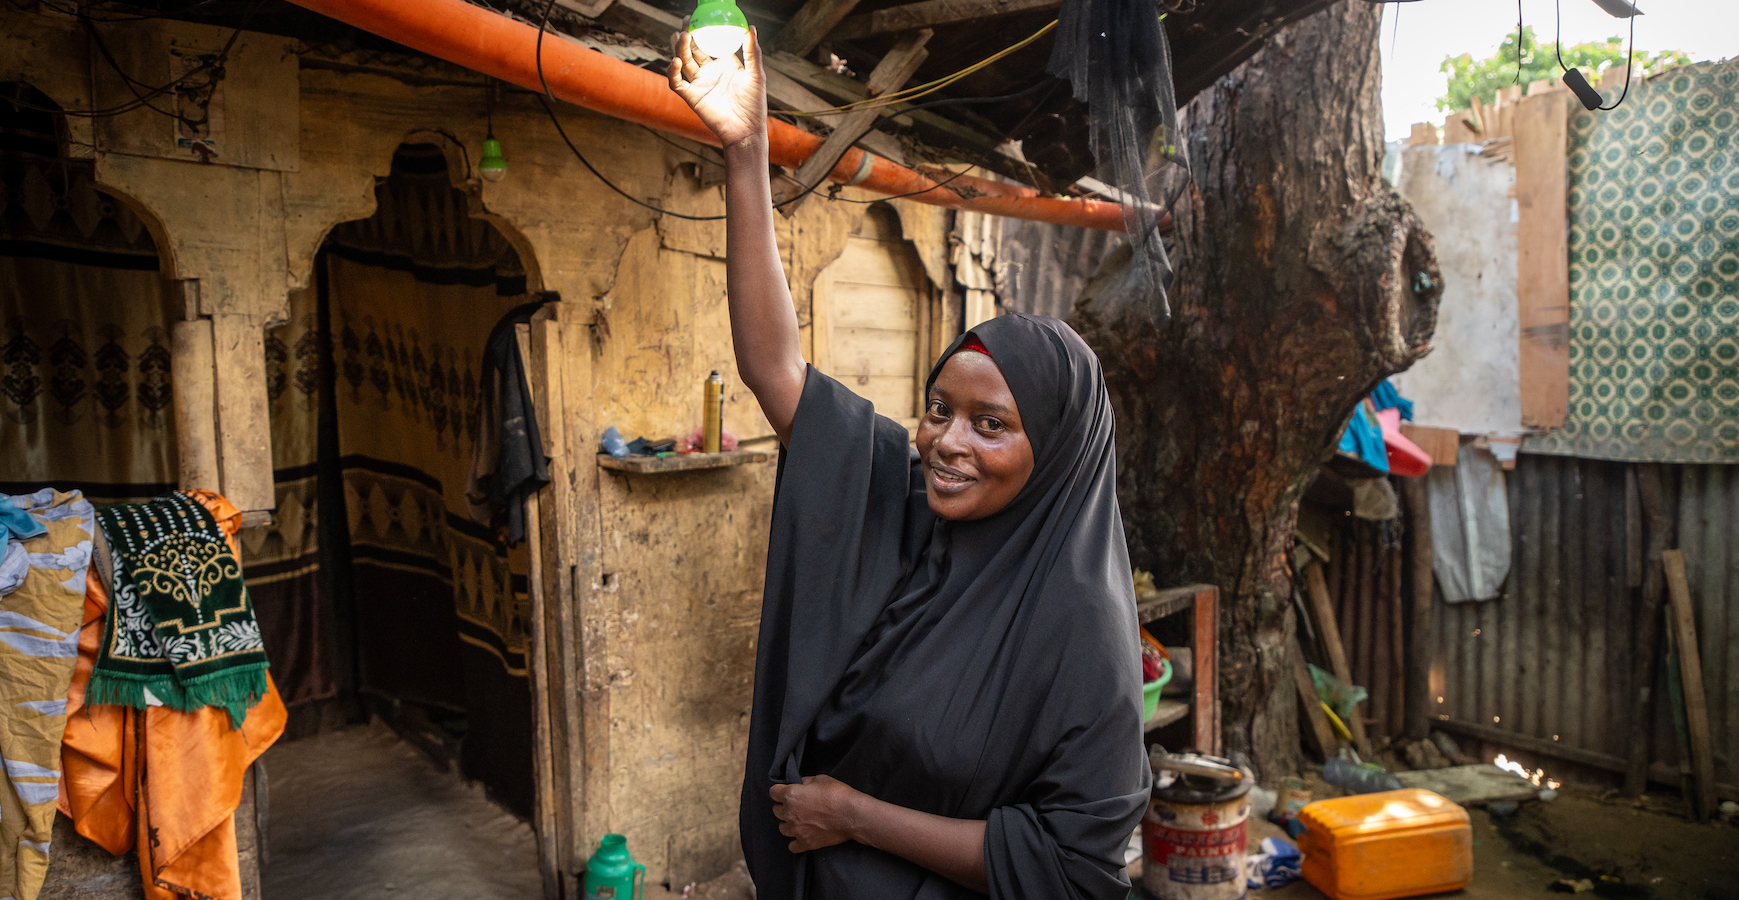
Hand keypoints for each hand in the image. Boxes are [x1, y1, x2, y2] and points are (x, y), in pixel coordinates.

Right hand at [668, 25, 767, 149]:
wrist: (746, 131)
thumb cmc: (754, 104)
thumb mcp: (756, 74)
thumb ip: (752, 52)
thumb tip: (750, 28)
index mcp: (724, 62)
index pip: (710, 41)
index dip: (703, 29)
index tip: (699, 16)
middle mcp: (709, 70)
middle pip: (693, 48)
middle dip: (687, 35)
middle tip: (686, 22)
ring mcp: (699, 83)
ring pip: (683, 61)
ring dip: (680, 49)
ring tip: (682, 37)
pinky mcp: (692, 97)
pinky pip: (677, 83)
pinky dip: (673, 72)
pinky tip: (676, 62)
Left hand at [770, 775, 860, 852]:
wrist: (852, 815)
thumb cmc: (837, 794)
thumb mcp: (821, 779)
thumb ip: (806, 781)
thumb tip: (802, 784)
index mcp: (791, 795)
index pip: (773, 792)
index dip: (780, 791)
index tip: (786, 791)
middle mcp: (789, 813)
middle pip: (776, 811)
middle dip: (784, 807)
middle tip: (796, 806)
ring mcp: (796, 830)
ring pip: (782, 828)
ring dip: (788, 824)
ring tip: (800, 821)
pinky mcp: (805, 843)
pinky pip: (792, 846)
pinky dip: (795, 841)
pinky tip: (802, 835)